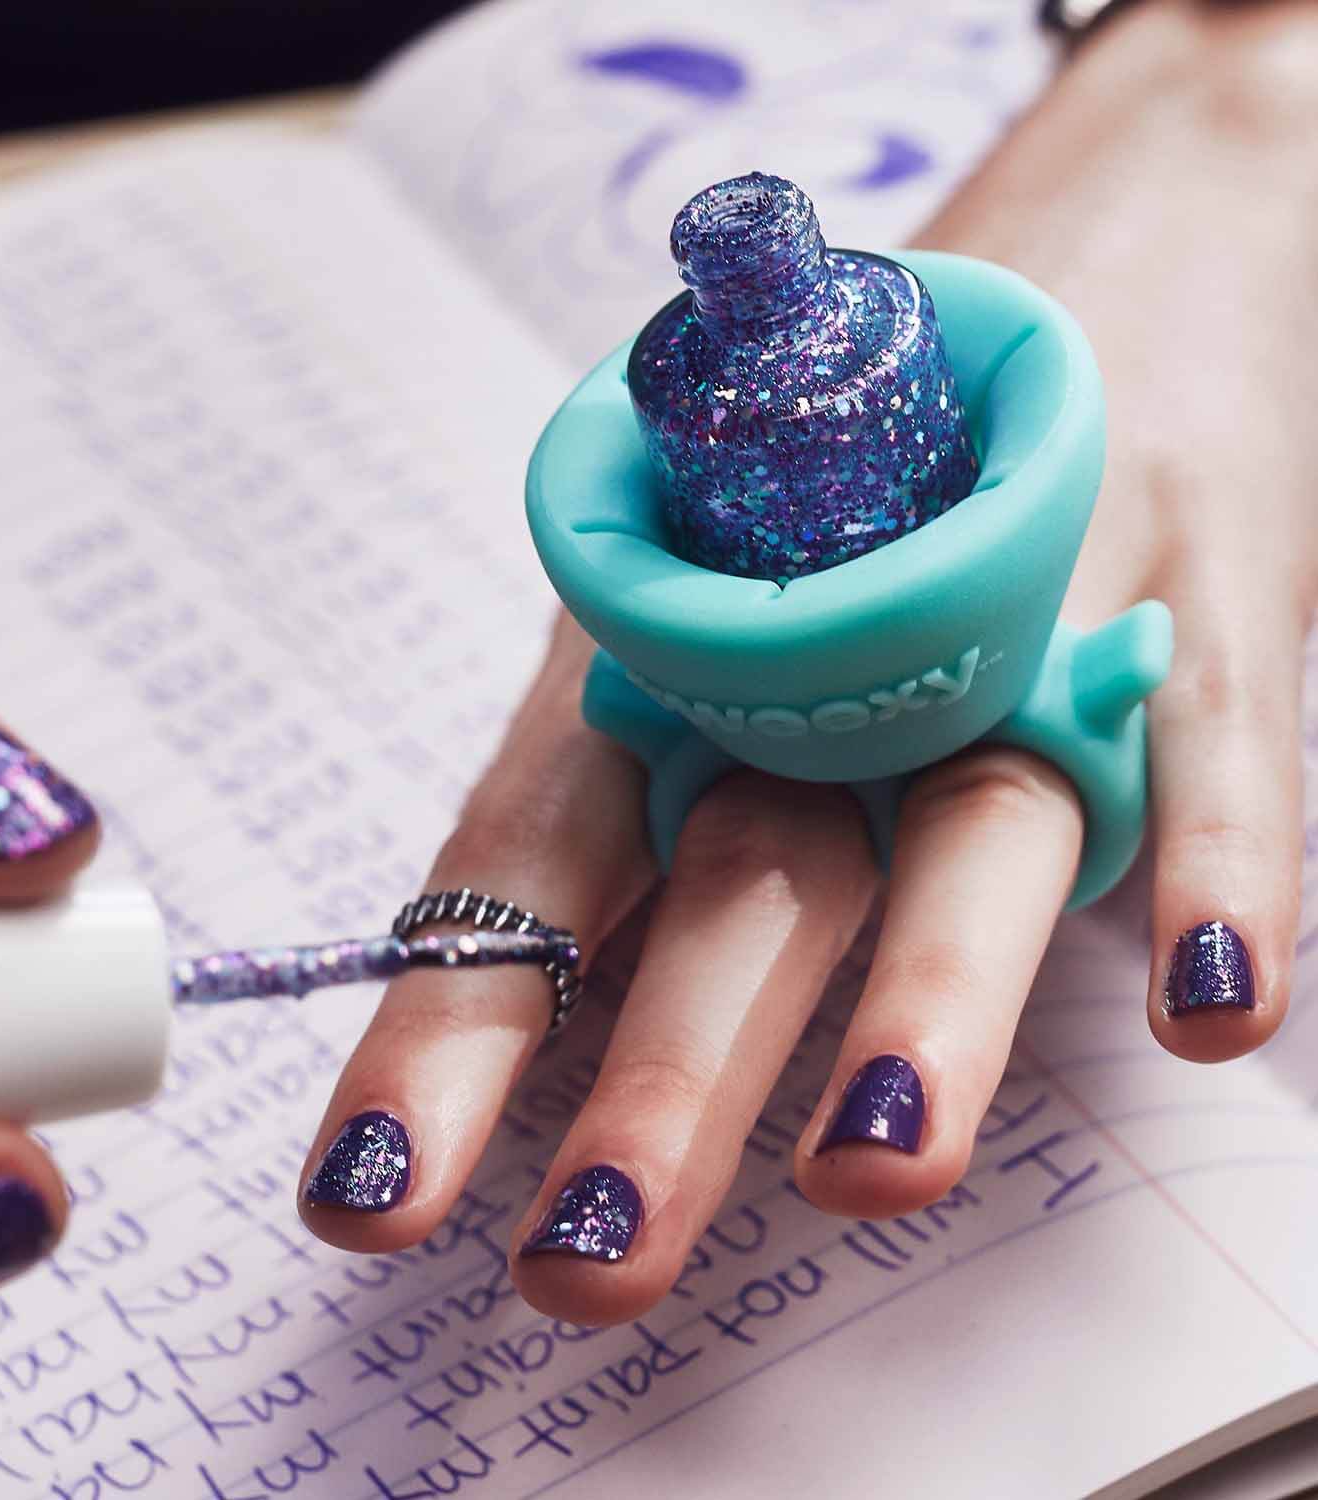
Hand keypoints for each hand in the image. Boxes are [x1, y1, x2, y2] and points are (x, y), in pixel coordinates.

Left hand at [296, 0, 1317, 1325]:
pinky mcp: (1195, 593)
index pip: (539, 853)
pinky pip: (1215, 740)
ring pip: (965, 825)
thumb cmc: (854, 455)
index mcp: (680, 656)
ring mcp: (1026, 620)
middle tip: (592, 1256)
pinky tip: (1206, 1008)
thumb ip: (638, 772)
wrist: (1081, 242)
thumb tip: (533, 982)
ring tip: (873, 1171)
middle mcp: (833, 652)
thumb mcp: (704, 603)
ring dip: (924, 1004)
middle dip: (665, 1070)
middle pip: (741, 872)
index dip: (449, 1028)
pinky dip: (1217, 865)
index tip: (368, 1202)